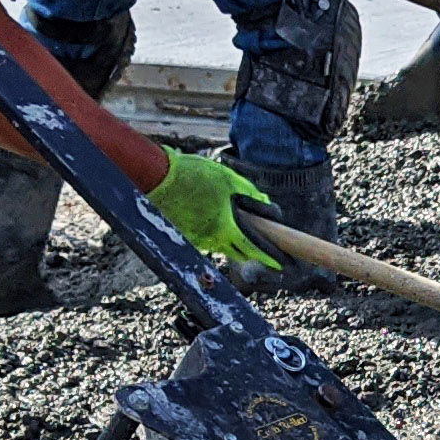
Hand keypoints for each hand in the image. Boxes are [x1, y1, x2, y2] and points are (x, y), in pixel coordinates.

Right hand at [144, 153, 280, 268]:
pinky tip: (215, 219)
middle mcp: (212, 239)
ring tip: (240, 226)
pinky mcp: (187, 236)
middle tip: (268, 251)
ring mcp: (198, 240)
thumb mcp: (229, 180)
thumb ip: (250, 194)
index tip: (281, 263)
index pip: (253, 248)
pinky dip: (217, 233)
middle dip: (255, 253)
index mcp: (225, 227)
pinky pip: (208, 238)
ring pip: (223, 245)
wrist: (158, 178)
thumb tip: (266, 205)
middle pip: (240, 253)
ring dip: (234, 240)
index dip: (269, 256)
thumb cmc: (195, 176)